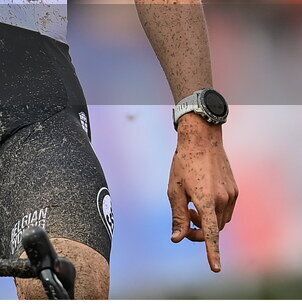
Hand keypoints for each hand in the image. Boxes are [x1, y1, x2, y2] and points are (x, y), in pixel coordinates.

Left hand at [167, 115, 237, 272]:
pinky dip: (215, 212)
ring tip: (193, 206)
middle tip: (187, 220)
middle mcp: (222, 200)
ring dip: (208, 221)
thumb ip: (178, 216)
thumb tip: (177, 239)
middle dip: (200, 232)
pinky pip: (226, 210)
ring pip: (221, 221)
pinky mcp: (235, 190)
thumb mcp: (175, 189)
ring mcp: (231, 195)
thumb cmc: (183, 163)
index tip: (216, 268)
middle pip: (214, 229)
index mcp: (206, 200)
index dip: (212, 252)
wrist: (201, 139)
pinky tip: (204, 198)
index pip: (210, 233)